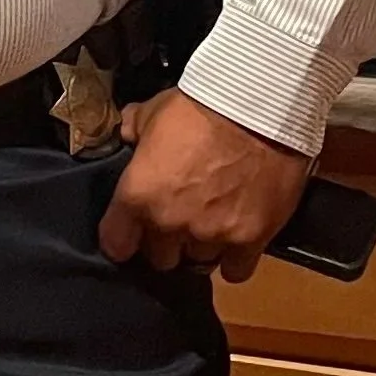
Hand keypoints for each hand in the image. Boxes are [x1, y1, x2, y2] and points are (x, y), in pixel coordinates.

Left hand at [98, 87, 310, 283]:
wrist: (258, 106)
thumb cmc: (200, 105)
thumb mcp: (153, 111)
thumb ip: (134, 130)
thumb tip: (128, 135)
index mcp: (139, 196)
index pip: (116, 243)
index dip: (122, 239)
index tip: (130, 234)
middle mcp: (171, 223)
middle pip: (160, 257)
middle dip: (166, 242)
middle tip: (178, 221)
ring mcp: (212, 234)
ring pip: (198, 262)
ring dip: (201, 247)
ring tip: (211, 226)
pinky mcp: (250, 239)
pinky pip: (236, 270)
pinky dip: (235, 260)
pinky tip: (237, 242)